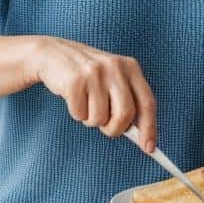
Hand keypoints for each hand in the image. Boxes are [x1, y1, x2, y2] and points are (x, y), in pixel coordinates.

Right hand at [28, 37, 156, 151]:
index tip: (149, 148)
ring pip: (100, 118)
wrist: (54, 54)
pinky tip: (74, 98)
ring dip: (92, 120)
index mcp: (131, 67)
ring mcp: (95, 72)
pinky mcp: (74, 80)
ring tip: (86, 103)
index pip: (147, 102)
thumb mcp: (113, 79)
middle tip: (106, 127)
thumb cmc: (89, 75)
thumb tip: (141, 136)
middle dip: (115, 129)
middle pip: (125, 114)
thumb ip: (128, 101)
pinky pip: (80, 115)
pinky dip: (77, 114)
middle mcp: (115, 67)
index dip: (149, 127)